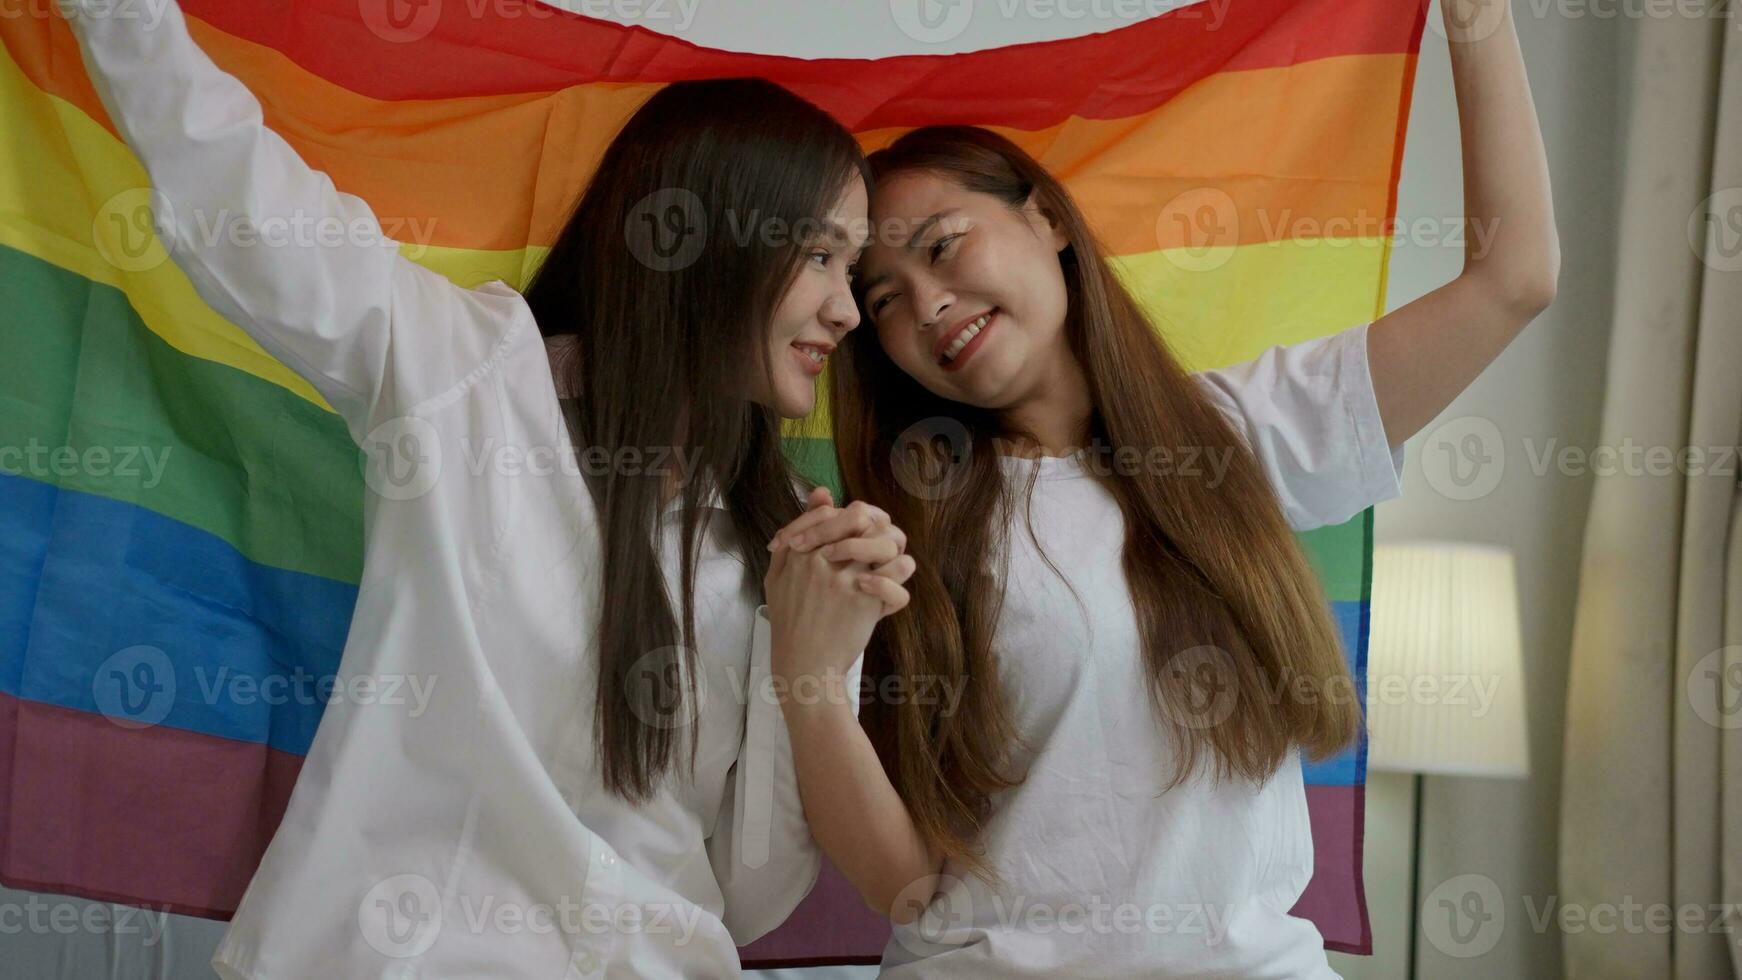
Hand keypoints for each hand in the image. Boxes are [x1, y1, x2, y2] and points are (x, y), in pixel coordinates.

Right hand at [763, 488, 913, 703]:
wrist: (802, 664)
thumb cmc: (789, 620)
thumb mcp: (778, 574)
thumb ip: (794, 532)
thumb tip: (821, 493)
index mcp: (800, 552)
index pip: (832, 511)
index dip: (848, 519)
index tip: (850, 538)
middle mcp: (823, 560)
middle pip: (862, 517)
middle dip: (876, 525)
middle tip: (876, 544)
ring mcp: (846, 580)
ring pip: (887, 541)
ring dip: (891, 549)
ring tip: (885, 565)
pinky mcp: (866, 602)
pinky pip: (899, 574)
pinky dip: (899, 578)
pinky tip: (887, 588)